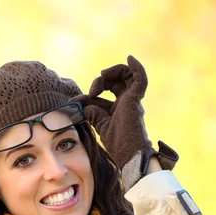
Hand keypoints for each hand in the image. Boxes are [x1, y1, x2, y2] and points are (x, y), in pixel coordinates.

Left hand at [72, 55, 153, 172]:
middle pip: (115, 82)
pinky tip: (130, 58)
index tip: (75, 101)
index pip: (103, 94)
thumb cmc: (118, 145)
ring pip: (126, 76)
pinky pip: (140, 78)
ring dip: (112, 73)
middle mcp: (127, 103)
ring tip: (102, 78)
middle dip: (100, 81)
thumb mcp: (100, 125)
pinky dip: (136, 67)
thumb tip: (82, 104)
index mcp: (118, 110)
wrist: (129, 154)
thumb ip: (92, 114)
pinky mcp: (136, 99)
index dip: (87, 95)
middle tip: (92, 92)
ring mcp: (132, 100)